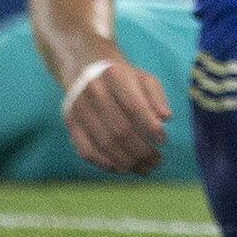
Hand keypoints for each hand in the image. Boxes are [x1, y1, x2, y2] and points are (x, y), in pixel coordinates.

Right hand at [60, 56, 171, 175]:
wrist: (85, 68)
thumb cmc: (122, 78)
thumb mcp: (143, 78)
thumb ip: (156, 97)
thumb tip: (166, 118)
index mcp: (115, 76)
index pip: (134, 106)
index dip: (149, 126)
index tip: (163, 140)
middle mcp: (93, 92)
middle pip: (119, 130)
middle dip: (141, 151)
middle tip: (156, 161)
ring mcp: (79, 109)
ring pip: (104, 144)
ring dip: (127, 162)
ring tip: (145, 168)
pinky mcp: (70, 124)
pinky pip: (87, 151)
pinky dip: (106, 164)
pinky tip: (122, 168)